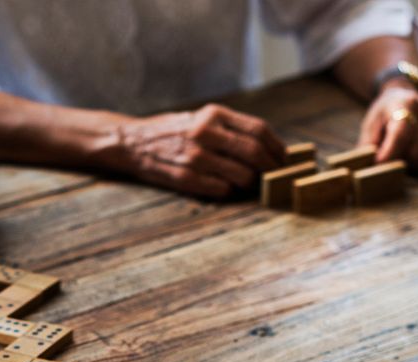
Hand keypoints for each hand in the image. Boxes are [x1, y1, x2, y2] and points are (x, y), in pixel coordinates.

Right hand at [106, 103, 284, 198]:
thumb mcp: (202, 118)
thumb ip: (230, 128)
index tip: (284, 159)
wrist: (133, 143)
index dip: (277, 148)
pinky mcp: (186, 178)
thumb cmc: (173, 132)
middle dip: (270, 168)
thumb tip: (267, 146)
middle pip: (255, 153)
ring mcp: (195, 157)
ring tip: (249, 184)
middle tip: (275, 177)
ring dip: (250, 183)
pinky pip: (221, 190)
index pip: (259, 130)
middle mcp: (206, 133)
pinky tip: (226, 188)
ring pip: (241, 176)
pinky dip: (229, 191)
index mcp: (214, 114)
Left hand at [358, 83, 417, 171]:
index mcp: (406, 104)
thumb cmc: (385, 115)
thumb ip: (368, 145)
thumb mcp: (371, 124)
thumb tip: (368, 167)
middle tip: (392, 158)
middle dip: (402, 161)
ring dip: (414, 163)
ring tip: (404, 154)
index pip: (401, 133)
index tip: (379, 165)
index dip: (390, 153)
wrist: (406, 98)